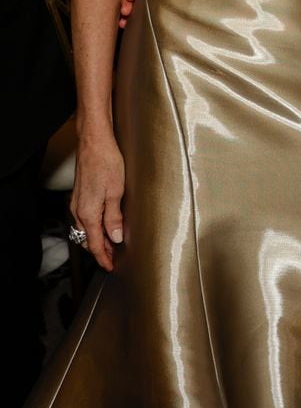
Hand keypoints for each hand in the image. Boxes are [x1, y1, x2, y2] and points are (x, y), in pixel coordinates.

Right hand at [70, 134, 125, 270]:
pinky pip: (84, 218)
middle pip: (87, 238)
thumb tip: (115, 238)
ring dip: (97, 238)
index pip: (94, 244)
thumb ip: (114, 217)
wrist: (94, 142)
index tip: (110, 266)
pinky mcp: (79, 194)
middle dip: (100, 249)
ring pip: (85, 228)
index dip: (103, 257)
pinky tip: (104, 222)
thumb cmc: (106, 162)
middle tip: (113, 257)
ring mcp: (77, 202)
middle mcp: (78, 210)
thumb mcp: (116, 192)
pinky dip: (94, 226)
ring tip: (111, 242)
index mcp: (88, 213)